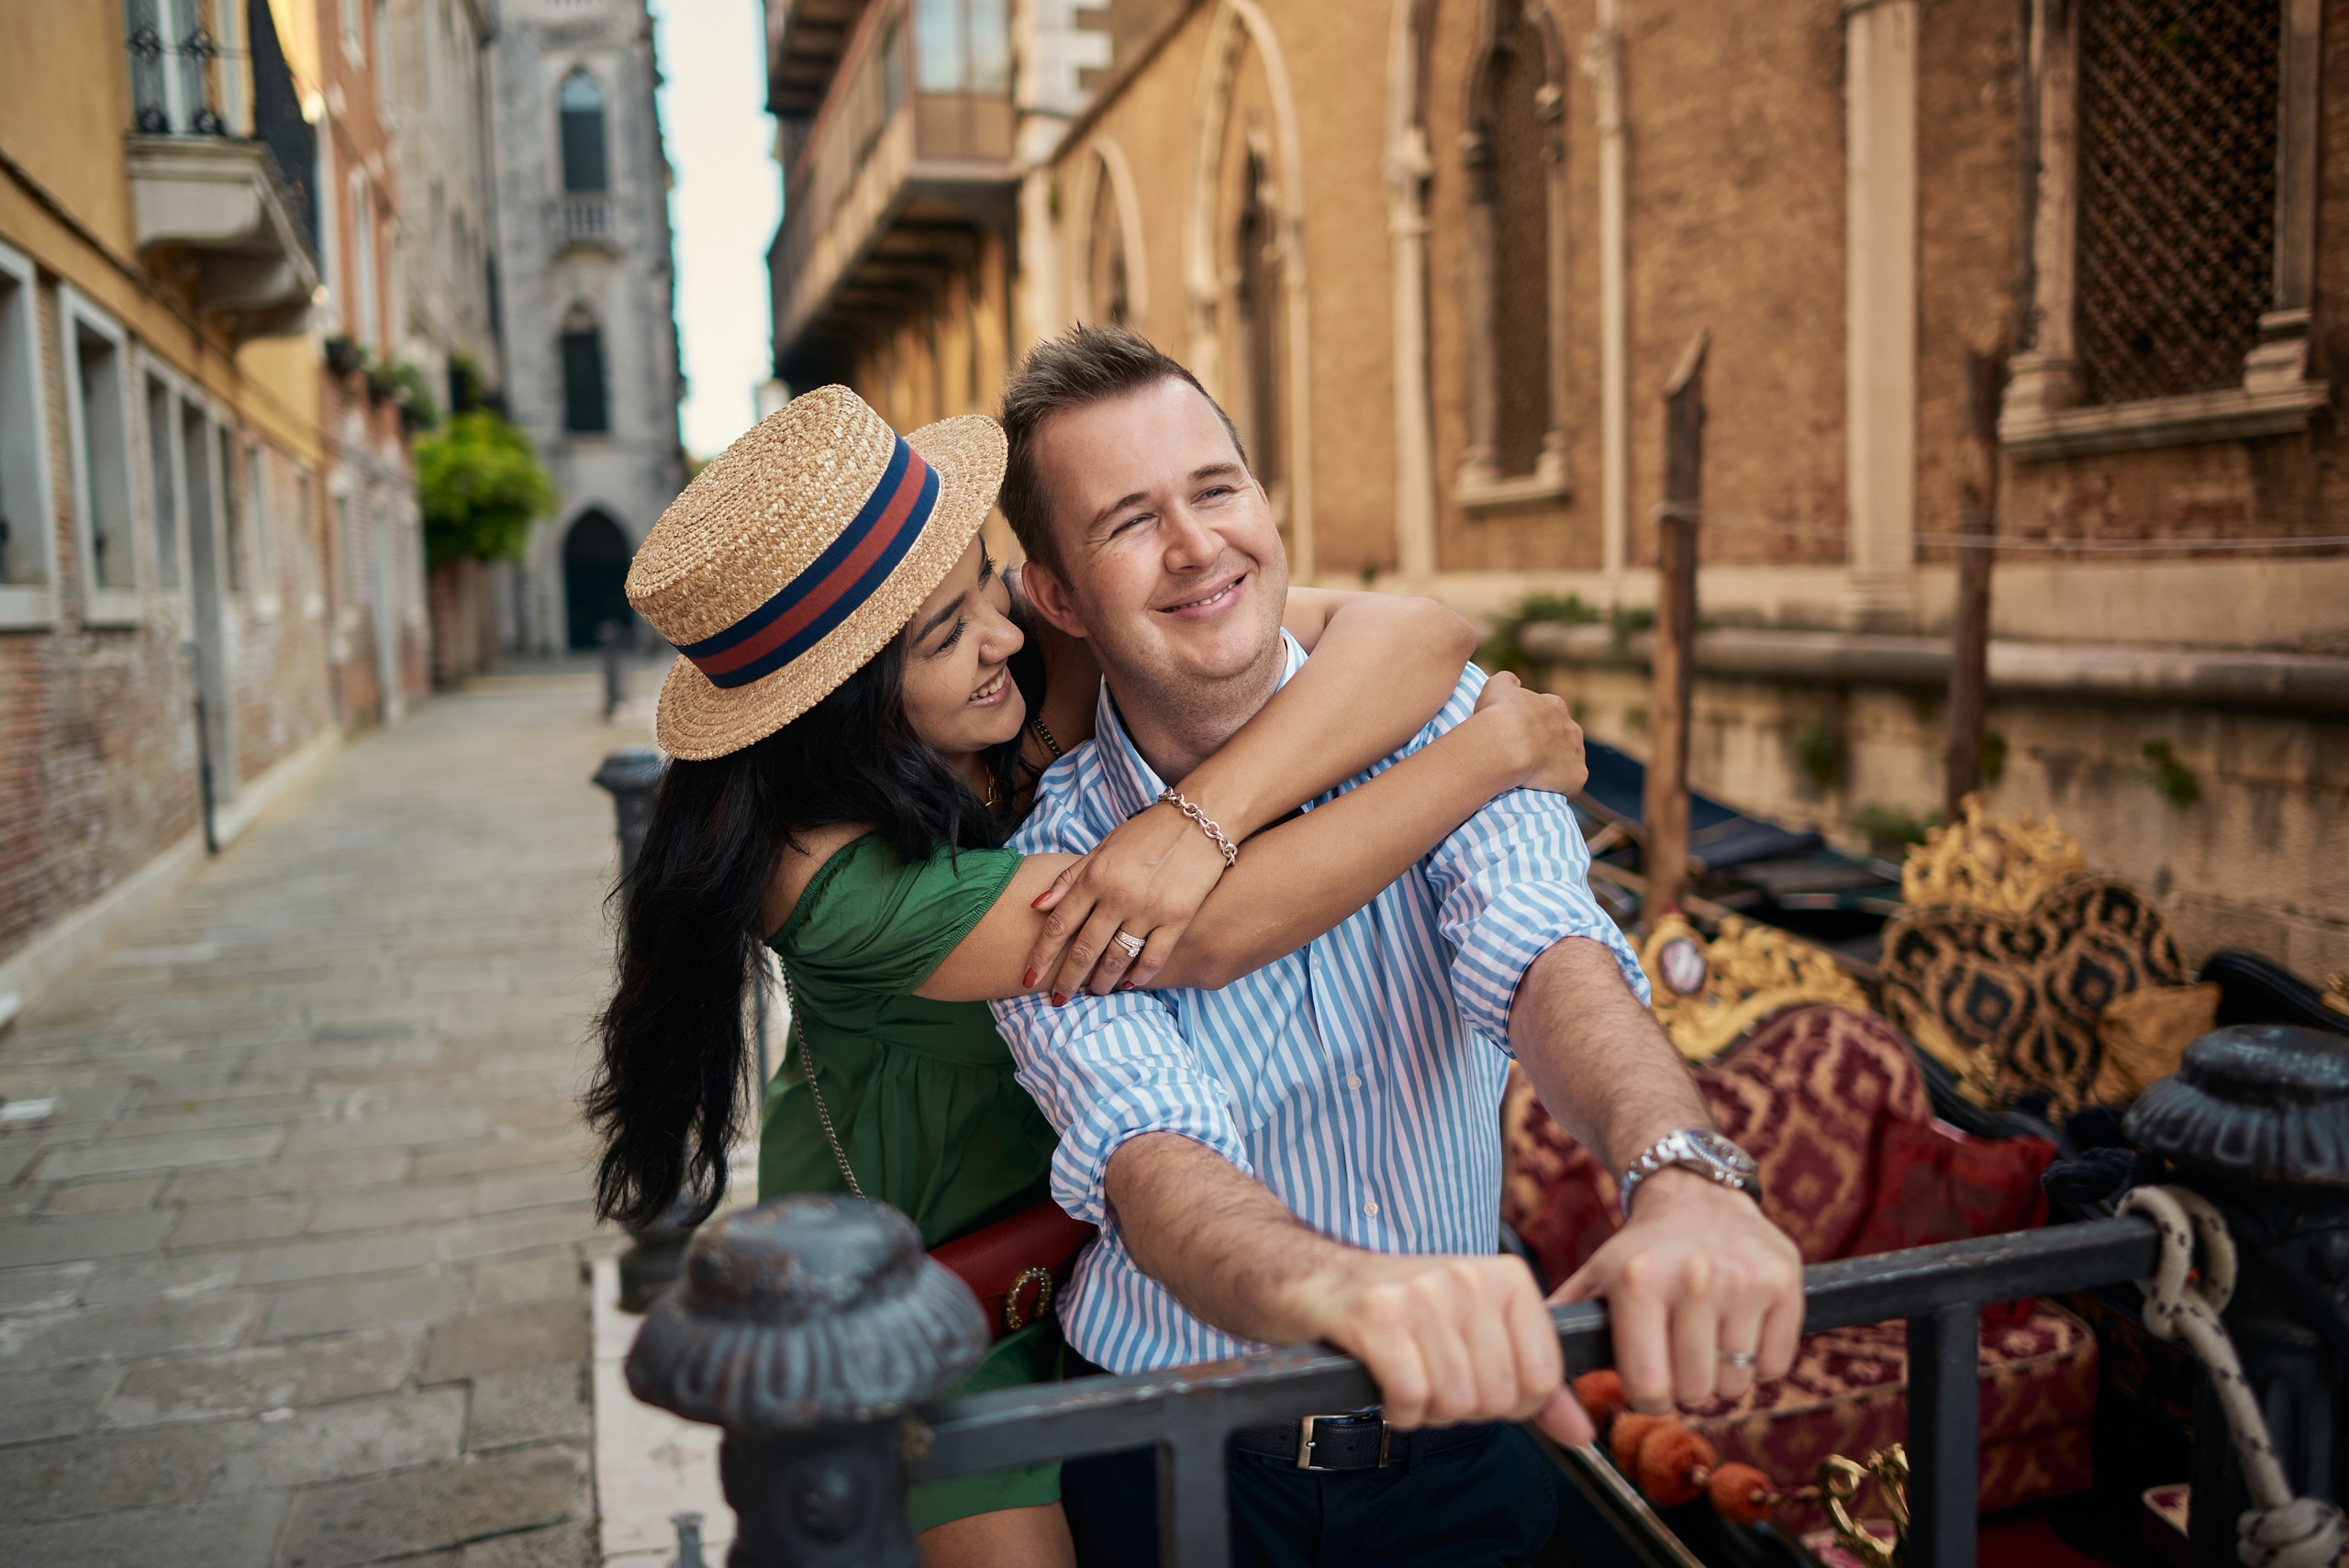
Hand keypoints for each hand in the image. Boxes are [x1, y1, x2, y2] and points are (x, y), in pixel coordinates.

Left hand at [1023, 802, 1230, 998]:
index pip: (1059, 924)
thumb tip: (1037, 905)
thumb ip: (1070, 878)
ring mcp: (1149, 908)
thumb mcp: (1102, 847)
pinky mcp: (1177, 918)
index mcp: (1096, 876)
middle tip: (1058, 999)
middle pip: (1084, 949)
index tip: (1029, 976)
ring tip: (1094, 991)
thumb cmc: (1146, 832)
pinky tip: (1128, 983)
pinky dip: (1138, 975)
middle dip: (1067, 979)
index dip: (1041, 955)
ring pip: (1117, 958)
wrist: (1200, 820)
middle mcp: (1118, 895)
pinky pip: (1153, 958)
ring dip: (1101, 981)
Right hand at [1283, 1250, 1592, 1443]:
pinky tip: (1385, 1387)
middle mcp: (1468, 1276)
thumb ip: (1536, 1386)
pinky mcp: (1375, 1315)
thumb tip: (1584, 1430)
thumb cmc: (1406, 1313)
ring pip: (1455, 1401)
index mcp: (1506, 1277)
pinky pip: (1411, 1398)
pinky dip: (1398, 1411)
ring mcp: (1421, 1293)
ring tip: (1408, 1379)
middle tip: (1434, 1380)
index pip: (1542, 1377)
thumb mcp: (1479, 1337)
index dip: (1511, 1402)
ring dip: (1427, 1410)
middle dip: (1464, 1408)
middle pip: (1498, 1396)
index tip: (1478, 1382)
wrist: (1318, 1280)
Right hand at [1470, 672, 1587, 796]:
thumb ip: (1507, 680)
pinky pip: (1570, 787)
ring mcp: (1577, 754)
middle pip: (1563, 740)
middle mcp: (1571, 728)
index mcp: (1554, 706)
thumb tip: (1514, 681)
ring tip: (1532, 780)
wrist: (1507, 744)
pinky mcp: (1577, 778)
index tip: (1520, 737)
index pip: (1549, 715)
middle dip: (1548, 748)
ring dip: (1555, 770)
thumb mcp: (1496, 687)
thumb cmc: (1498, 714)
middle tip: (1525, 760)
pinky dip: (1560, 791)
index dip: (1535, 727)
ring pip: (1568, 763)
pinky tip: (1542, 795)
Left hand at [1552, 1169, 1803, 1411]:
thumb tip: (1533, 1374)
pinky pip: (1777, 1365)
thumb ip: (1564, 1323)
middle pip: (1696, 1392)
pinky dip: (1762, 1363)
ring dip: (1724, 1377)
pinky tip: (1741, 1330)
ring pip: (1738, 1383)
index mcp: (1638, 1283)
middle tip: (1681, 1359)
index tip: (1650, 1385)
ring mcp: (1743, 1280)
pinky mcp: (1784, 1282)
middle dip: (1687, 1389)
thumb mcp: (1596, 1276)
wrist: (1695, 1193)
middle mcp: (1692, 1278)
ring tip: (1708, 1341)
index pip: (1650, 1390)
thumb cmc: (1642, 1251)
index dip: (1649, 1400)